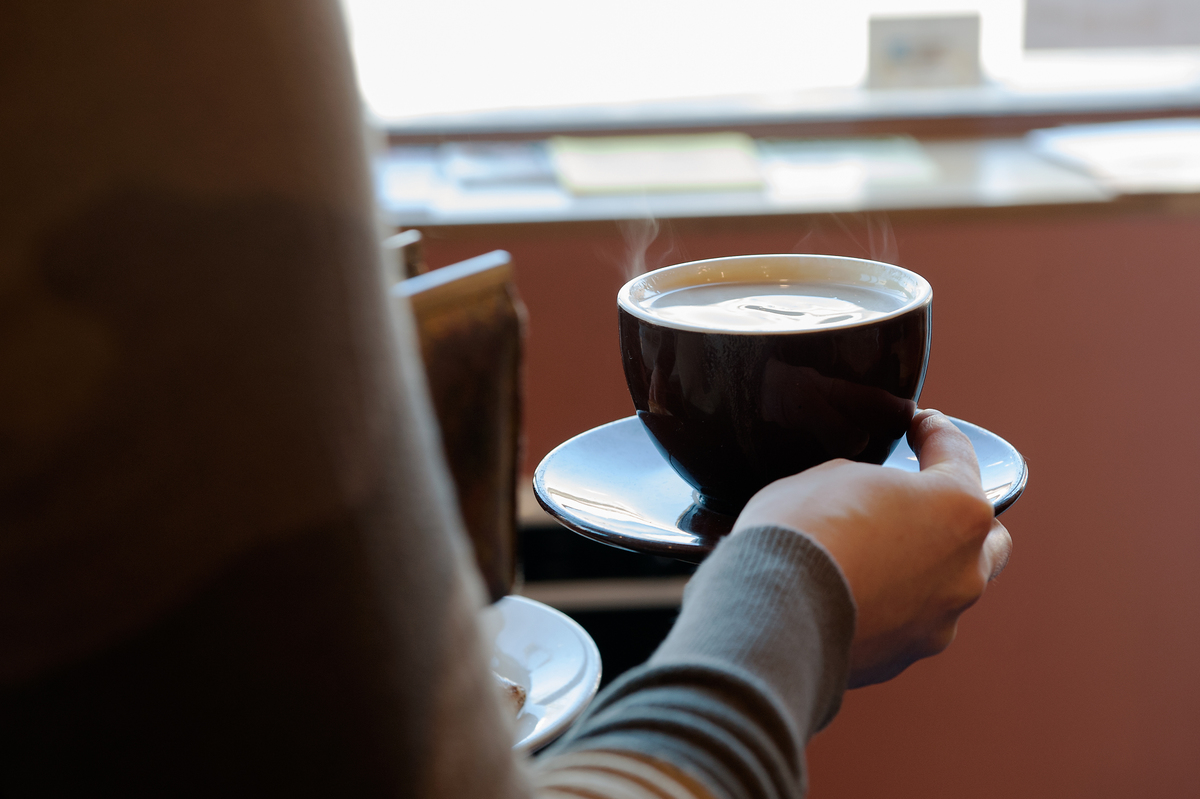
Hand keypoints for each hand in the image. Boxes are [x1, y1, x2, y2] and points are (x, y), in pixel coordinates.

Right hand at [731, 409, 1011, 687]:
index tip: (922, 424)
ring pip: (950, 586)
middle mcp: (966, 567)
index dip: (934, 431)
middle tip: (916, 503)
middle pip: (984, 534)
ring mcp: (940, 619)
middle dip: (955, 516)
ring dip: (925, 567)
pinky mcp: (905, 656)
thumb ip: (870, 482)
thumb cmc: (802, 531)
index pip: (957, 452)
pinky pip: (909, 622)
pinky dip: (891, 606)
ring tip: (879, 556)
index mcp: (958, 506)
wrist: (773, 612)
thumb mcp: (832, 474)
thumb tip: (869, 500)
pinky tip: (853, 594)